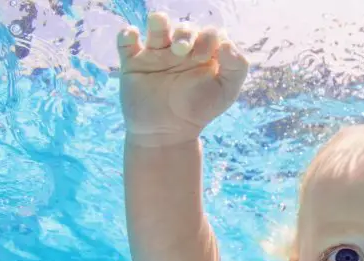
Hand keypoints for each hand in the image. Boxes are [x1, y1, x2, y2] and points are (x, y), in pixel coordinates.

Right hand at [117, 12, 248, 145]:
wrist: (167, 133)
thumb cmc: (199, 112)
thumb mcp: (226, 92)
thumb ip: (237, 66)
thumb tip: (227, 41)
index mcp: (204, 55)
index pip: (209, 33)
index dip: (208, 38)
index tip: (206, 57)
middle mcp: (181, 51)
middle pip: (185, 28)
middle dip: (186, 34)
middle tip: (184, 53)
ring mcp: (156, 54)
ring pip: (157, 25)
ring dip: (160, 23)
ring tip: (164, 38)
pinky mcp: (133, 62)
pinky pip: (126, 40)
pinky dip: (128, 34)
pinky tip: (134, 39)